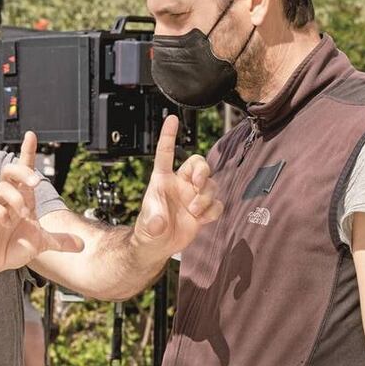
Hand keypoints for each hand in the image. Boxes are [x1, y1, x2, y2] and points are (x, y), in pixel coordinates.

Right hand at [0, 132, 82, 279]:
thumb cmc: (12, 248)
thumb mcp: (41, 244)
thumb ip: (60, 242)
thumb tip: (83, 245)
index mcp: (22, 199)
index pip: (25, 170)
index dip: (28, 152)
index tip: (31, 135)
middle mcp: (8, 199)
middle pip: (10, 171)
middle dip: (23, 172)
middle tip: (35, 183)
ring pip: (1, 188)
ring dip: (15, 199)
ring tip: (22, 215)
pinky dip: (1, 214)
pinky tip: (6, 223)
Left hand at [132, 116, 221, 260]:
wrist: (157, 247)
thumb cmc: (147, 231)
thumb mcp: (147, 226)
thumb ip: (153, 222)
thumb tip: (159, 223)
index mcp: (162, 180)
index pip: (166, 153)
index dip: (169, 135)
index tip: (172, 118)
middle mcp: (180, 185)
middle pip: (199, 164)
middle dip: (203, 171)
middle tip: (197, 184)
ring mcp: (193, 196)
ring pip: (211, 184)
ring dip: (206, 197)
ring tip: (194, 211)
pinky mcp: (203, 211)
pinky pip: (217, 203)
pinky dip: (213, 211)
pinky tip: (201, 220)